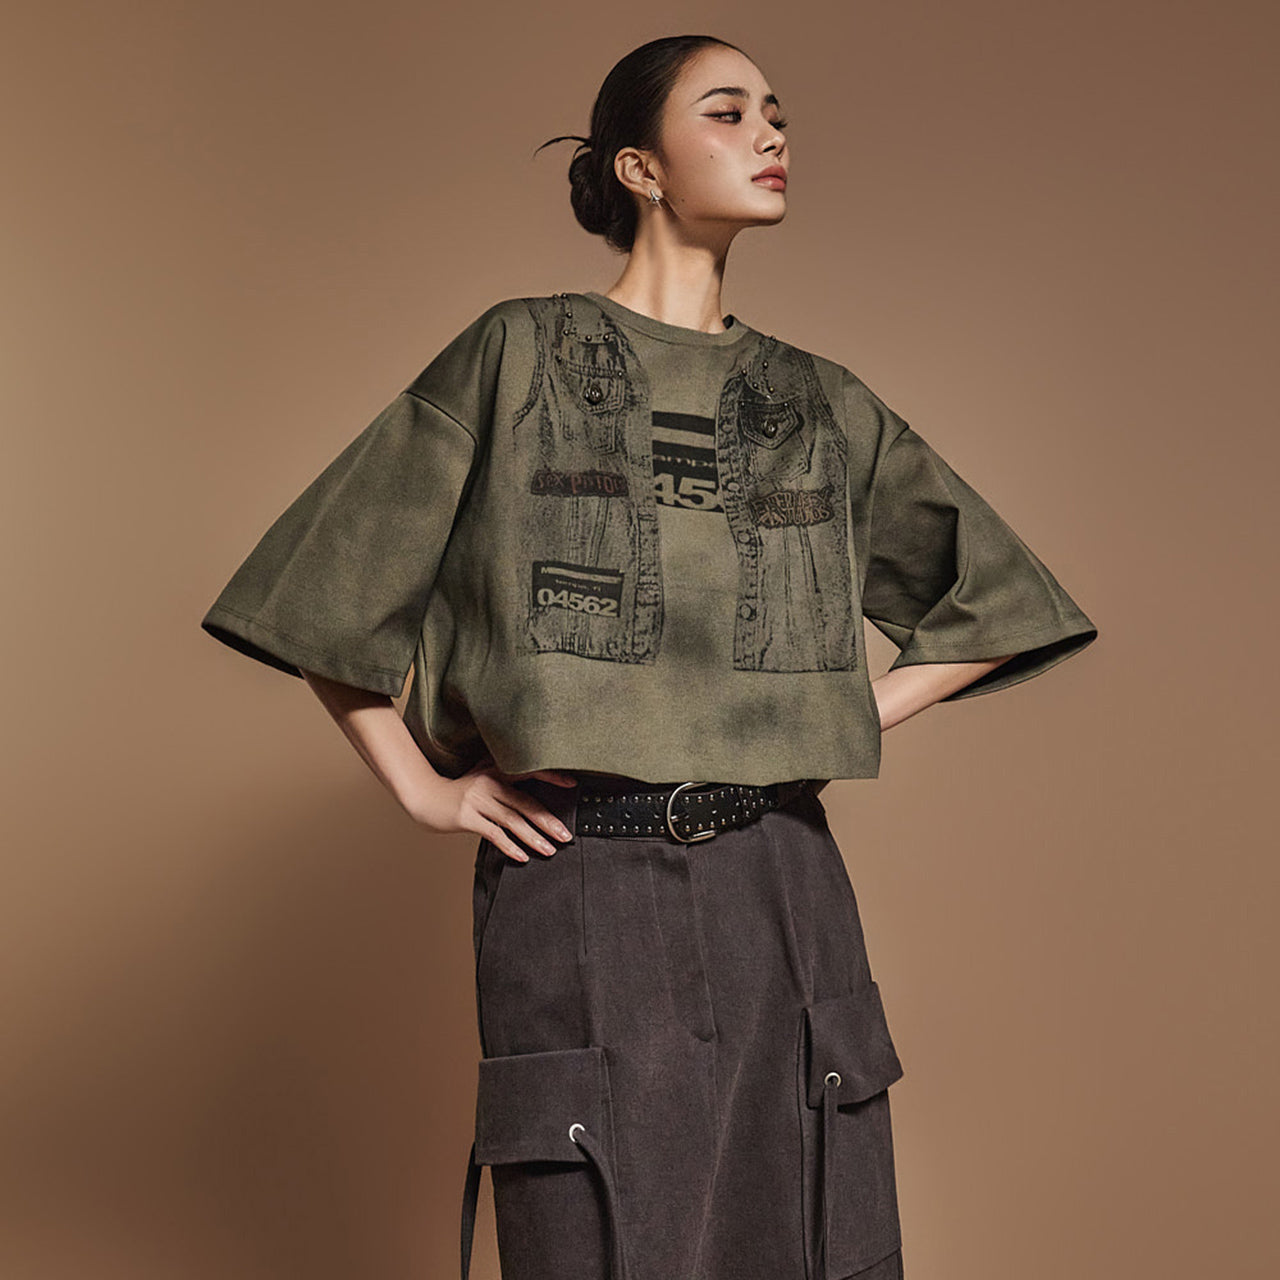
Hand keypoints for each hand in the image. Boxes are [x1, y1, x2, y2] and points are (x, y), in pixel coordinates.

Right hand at [411, 753, 577, 862]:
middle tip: (566, 835)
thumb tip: (531, 789)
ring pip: (512, 821)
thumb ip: (503, 778)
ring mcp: (477, 799)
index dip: (551, 778)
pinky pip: (493, 833)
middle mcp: (489, 782)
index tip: (572, 785)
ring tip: (550, 850)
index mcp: (496, 770)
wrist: (424, 795)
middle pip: (526, 803)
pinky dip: (509, 846)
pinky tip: (522, 856)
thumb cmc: (457, 789)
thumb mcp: (480, 775)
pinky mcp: (466, 816)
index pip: (530, 772)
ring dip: (534, 838)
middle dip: (548, 821)